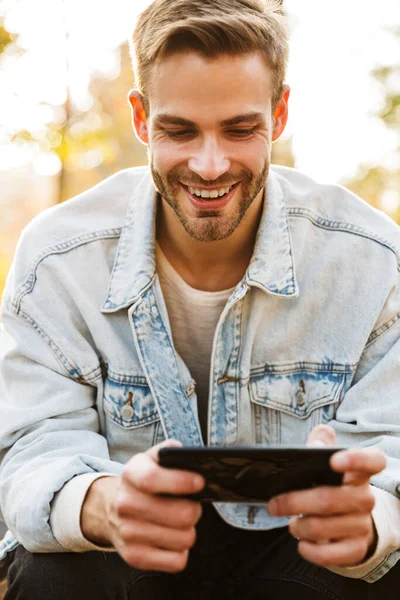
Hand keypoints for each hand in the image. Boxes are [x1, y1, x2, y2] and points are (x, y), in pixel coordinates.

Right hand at [105, 440, 203, 572]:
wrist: (109, 510)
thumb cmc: (142, 483)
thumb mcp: (150, 460)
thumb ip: (168, 452)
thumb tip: (185, 453)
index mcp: (131, 474)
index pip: (153, 479)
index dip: (181, 481)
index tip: (200, 482)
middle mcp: (125, 504)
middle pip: (181, 515)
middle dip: (195, 509)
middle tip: (192, 505)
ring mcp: (128, 533)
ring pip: (184, 539)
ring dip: (189, 530)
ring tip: (180, 522)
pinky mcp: (134, 557)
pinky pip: (177, 561)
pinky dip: (182, 551)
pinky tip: (173, 539)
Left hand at [267, 425, 385, 567]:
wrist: (351, 523)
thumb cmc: (333, 488)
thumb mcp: (327, 466)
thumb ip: (321, 446)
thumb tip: (321, 433)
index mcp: (359, 473)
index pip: (372, 461)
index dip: (356, 460)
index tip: (333, 460)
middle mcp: (365, 499)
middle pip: (328, 500)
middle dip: (294, 502)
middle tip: (274, 504)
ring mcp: (361, 525)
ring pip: (321, 527)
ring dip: (298, 526)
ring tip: (291, 523)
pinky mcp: (354, 549)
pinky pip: (327, 555)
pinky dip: (308, 549)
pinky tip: (301, 542)